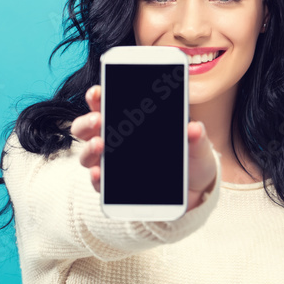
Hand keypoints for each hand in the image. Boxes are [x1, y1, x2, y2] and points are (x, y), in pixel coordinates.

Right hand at [69, 84, 218, 209]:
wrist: (194, 191)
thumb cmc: (189, 160)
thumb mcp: (196, 145)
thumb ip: (195, 137)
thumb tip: (193, 128)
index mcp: (128, 122)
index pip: (105, 105)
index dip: (96, 97)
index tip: (97, 92)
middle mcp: (114, 141)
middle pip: (87, 128)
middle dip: (87, 122)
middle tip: (97, 119)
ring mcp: (111, 164)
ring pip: (87, 155)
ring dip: (89, 149)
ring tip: (99, 145)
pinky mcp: (114, 188)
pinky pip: (98, 183)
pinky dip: (96, 178)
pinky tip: (99, 173)